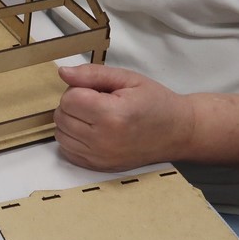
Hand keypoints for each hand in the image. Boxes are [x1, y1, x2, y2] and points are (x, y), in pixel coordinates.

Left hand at [54, 64, 193, 170]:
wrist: (177, 132)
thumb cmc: (155, 102)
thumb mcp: (128, 79)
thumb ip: (93, 74)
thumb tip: (63, 72)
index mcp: (112, 115)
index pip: (69, 99)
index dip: (79, 89)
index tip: (97, 91)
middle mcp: (103, 140)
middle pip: (61, 116)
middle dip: (74, 104)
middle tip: (97, 102)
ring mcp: (100, 157)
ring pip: (61, 135)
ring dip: (71, 122)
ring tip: (95, 117)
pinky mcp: (98, 167)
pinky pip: (67, 151)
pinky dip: (74, 139)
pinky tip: (92, 132)